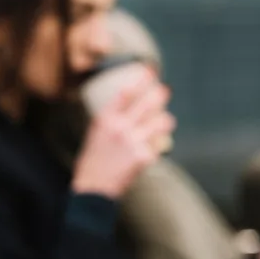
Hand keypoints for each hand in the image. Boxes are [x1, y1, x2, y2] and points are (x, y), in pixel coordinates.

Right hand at [71, 65, 174, 197]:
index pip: (126, 92)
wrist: (93, 189)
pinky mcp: (144, 156)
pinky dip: (159, 144)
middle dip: (160, 93)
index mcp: (105, 119)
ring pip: (161, 121)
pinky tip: (155, 147)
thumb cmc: (94, 159)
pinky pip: (160, 143)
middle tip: (165, 90)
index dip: (141, 79)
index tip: (150, 69)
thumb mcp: (97, 132)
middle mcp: (120, 127)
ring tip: (166, 120)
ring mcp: (133, 141)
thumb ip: (114, 116)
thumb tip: (133, 100)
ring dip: (166, 120)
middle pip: (148, 102)